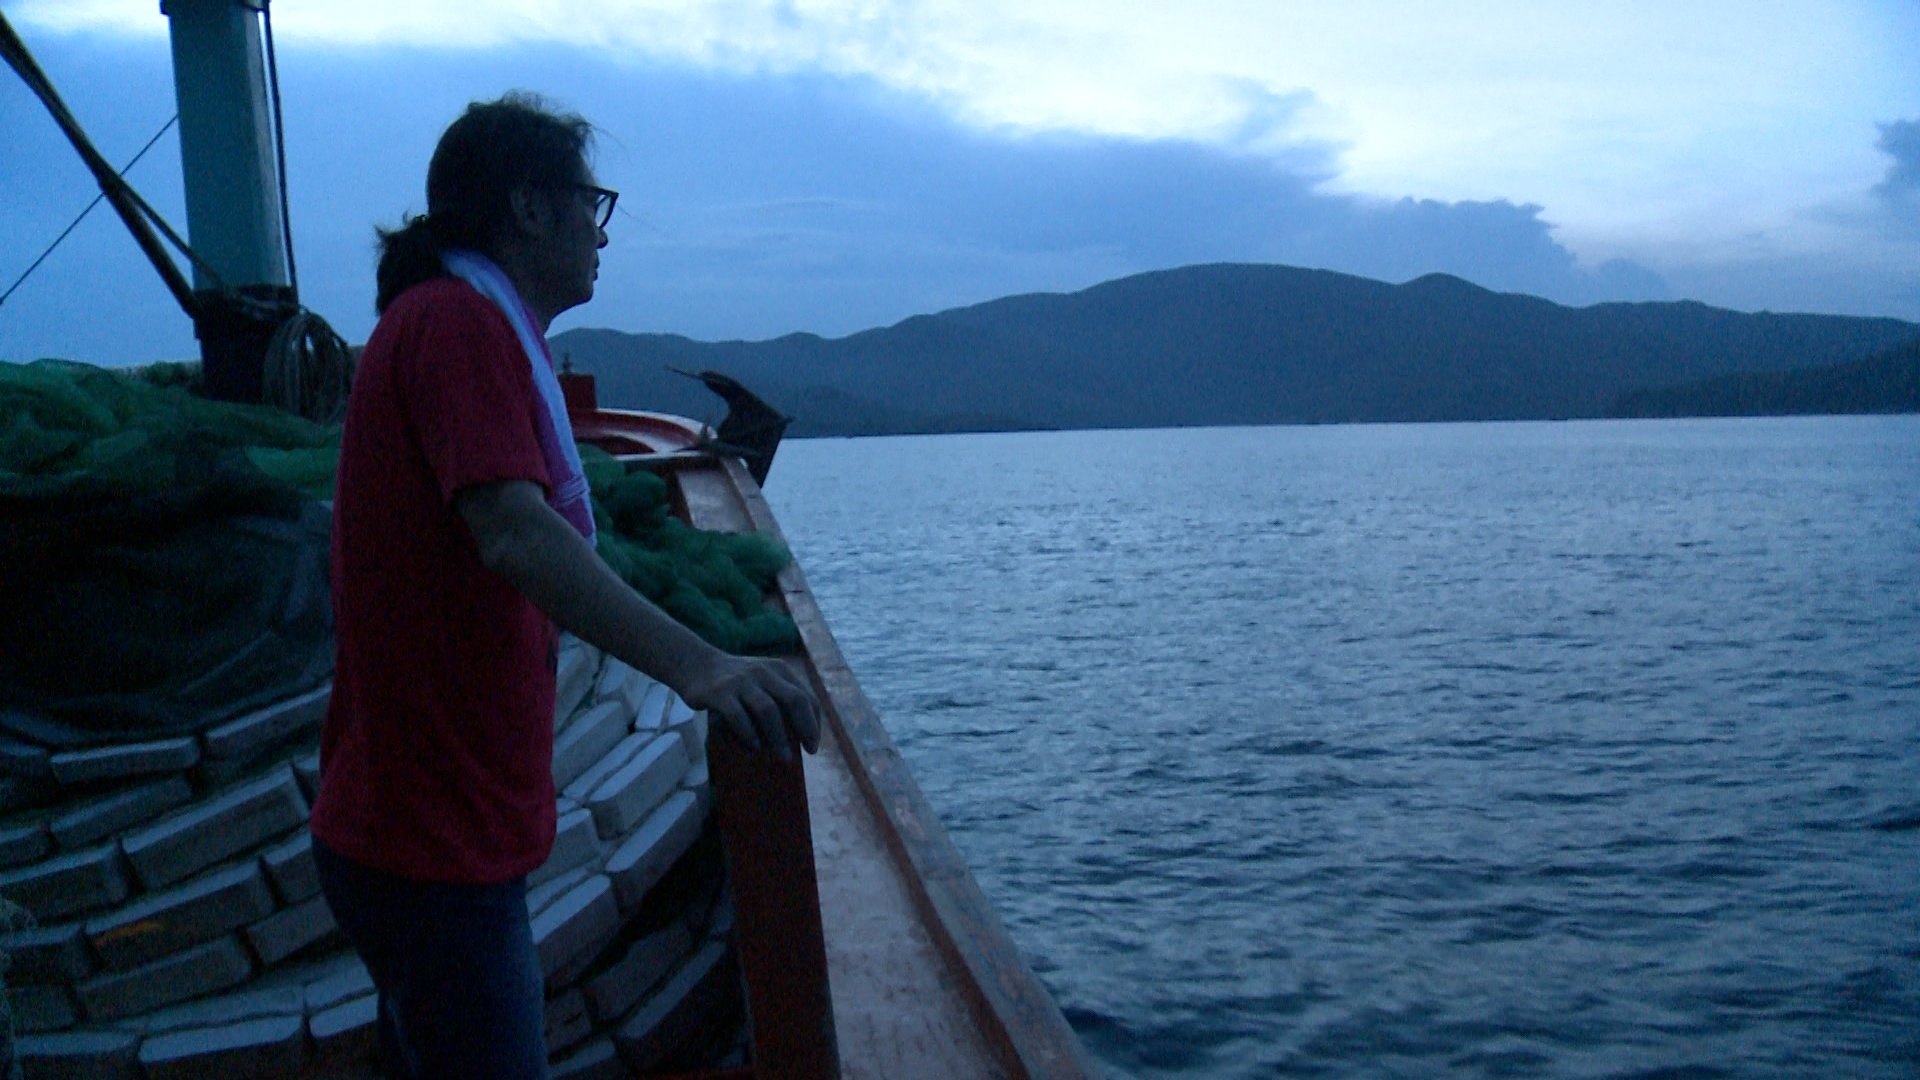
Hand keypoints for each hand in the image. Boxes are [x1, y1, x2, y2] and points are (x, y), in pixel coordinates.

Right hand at [678, 653, 821, 761]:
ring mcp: (741, 681)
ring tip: (784, 758)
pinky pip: (738, 716)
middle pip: (794, 700)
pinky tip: (754, 749)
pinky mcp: (719, 692)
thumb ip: (779, 699)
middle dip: (806, 728)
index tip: (813, 745)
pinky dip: (749, 735)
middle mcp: (763, 672)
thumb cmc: (735, 683)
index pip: (806, 696)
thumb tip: (797, 738)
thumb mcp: (761, 681)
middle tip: (809, 751)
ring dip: (778, 737)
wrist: (695, 665)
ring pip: (768, 710)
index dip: (814, 722)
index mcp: (778, 670)